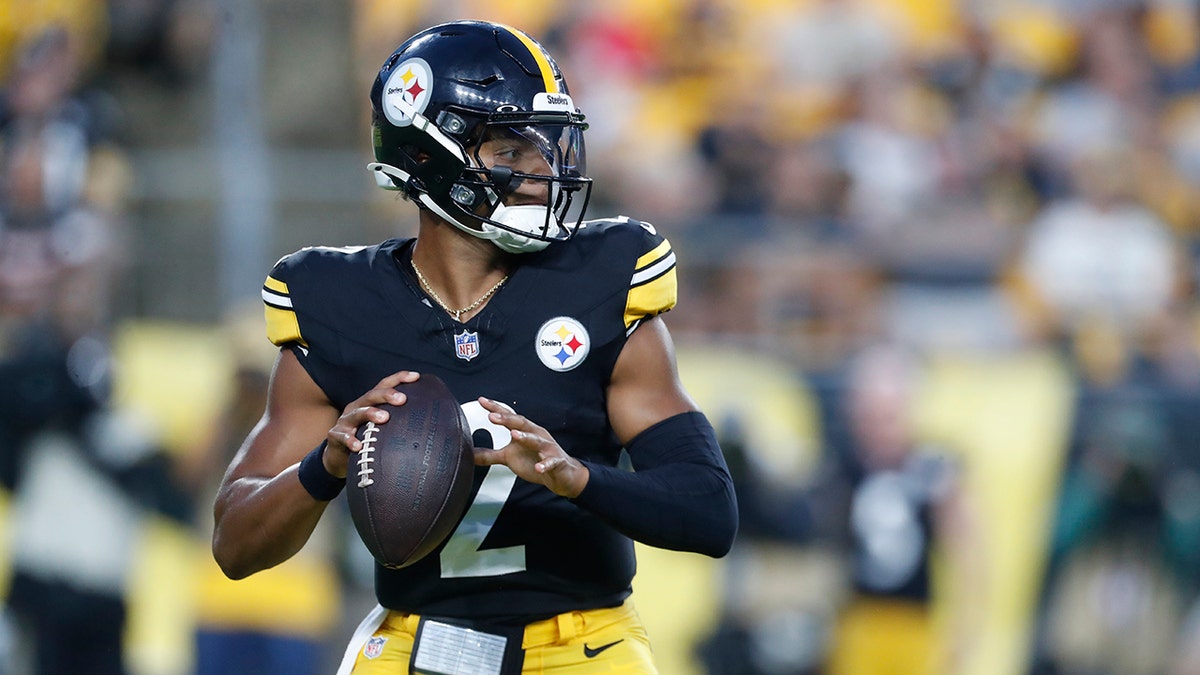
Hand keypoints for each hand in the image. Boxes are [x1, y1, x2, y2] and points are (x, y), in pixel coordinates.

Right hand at [322, 371, 419, 477]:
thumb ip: (397, 422)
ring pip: (357, 413)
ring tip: (384, 418)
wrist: (337, 458)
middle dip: (387, 395)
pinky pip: (342, 436)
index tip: (416, 377)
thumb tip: (430, 424)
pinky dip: (350, 440)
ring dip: (371, 414)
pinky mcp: (335, 436)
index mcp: (369, 403)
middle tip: (402, 399)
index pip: (384, 385)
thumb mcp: (380, 428)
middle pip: (371, 396)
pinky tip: (358, 446)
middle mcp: (357, 407)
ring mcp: (345, 421)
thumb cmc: (365, 439)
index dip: (399, 378)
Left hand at [473, 397, 589, 497]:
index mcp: (525, 431)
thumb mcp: (509, 457)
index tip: (482, 400)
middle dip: (507, 420)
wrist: (562, 474)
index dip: (496, 409)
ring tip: (515, 435)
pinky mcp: (556, 461)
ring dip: (526, 437)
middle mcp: (536, 435)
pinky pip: (551, 462)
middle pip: (521, 424)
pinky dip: (545, 464)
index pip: (509, 417)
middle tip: (492, 416)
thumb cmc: (534, 460)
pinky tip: (539, 467)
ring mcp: (547, 448)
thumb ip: (490, 454)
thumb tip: (468, 453)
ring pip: (537, 440)